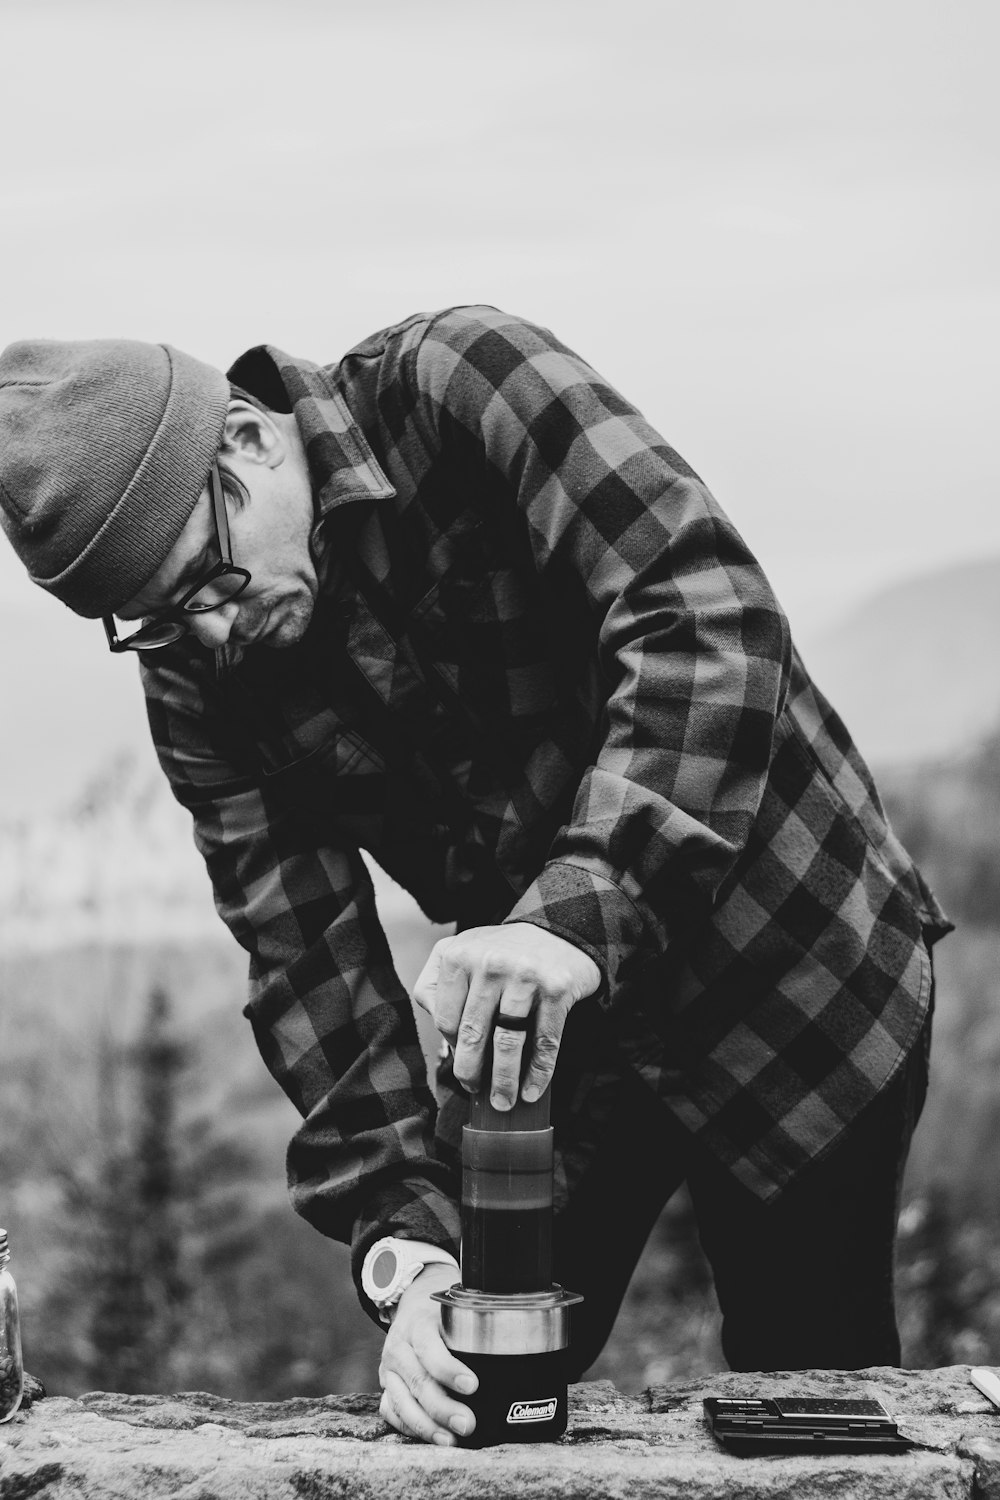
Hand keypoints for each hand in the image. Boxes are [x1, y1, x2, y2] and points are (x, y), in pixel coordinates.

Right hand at [378, 1263, 476, 1444]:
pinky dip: (410, 1428)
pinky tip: (431, 1437)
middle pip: (418, 1382)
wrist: (412, 1304)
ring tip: (451, 1440)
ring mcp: (389, 1369)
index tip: (473, 1386)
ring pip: (401, 1402)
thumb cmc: (442, 1314)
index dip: (449, 1369)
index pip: (430, 1348)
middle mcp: (400, 1347)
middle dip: (443, 1408)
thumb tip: (512, 1357)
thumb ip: (473, 1331)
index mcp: (418, 1325)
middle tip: (468, 1424)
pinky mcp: (386, 1386)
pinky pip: (391, 1412)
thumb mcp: (455, 1311)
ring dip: (427, 1426)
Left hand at [413, 923, 600, 1107]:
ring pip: (507, 1042)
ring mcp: (524, 976)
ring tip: (503, 1102)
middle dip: (472, 1072)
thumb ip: (435, 984)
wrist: (559, 931)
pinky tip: (532, 1091)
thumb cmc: (503, 950)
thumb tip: (440, 1031)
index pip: (446, 1019)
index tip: (462, 1063)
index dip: (453, 1048)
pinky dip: (538, 1072)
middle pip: (472, 1034)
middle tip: (474, 1090)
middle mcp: (490, 963)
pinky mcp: (556, 989)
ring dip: (504, 1081)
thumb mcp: (460, 951)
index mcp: (459, 956)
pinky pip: (544, 1041)